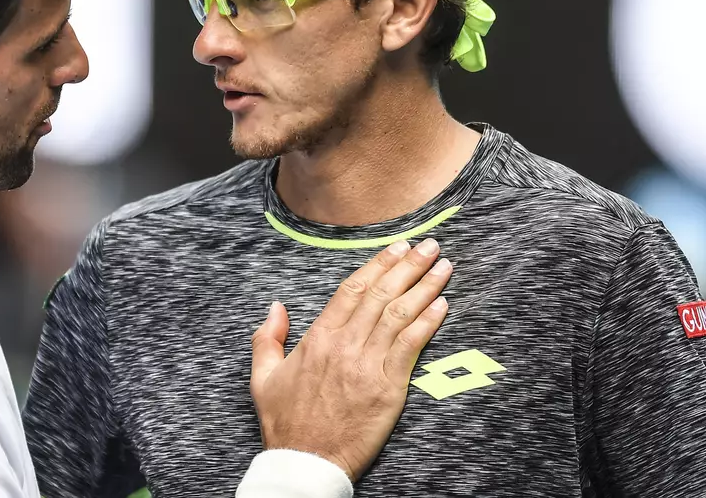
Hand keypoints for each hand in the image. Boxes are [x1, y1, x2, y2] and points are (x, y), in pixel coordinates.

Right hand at [249, 239, 449, 480]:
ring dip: (424, 286)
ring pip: (399, 314)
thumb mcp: (262, 377)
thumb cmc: (284, 423)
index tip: (395, 247)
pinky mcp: (387, 387)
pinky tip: (442, 304)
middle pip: (380, 294)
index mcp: (317, 338)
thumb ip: (267, 338)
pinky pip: (411, 346)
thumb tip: (276, 308)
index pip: (352, 290)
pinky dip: (428, 322)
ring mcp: (367, 364)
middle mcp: (344, 345)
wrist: (304, 460)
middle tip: (428, 245)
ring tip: (442, 265)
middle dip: (407, 266)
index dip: (377, 264)